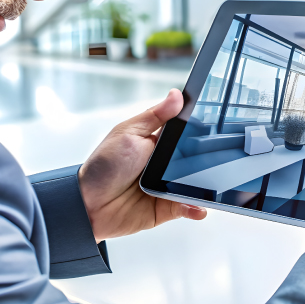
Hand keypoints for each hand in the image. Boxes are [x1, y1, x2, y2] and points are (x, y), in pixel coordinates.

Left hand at [78, 89, 206, 240]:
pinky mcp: (165, 208)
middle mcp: (163, 164)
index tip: (216, 126)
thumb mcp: (129, 133)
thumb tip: (177, 95)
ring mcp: (165, 186)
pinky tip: (198, 206)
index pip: (184, 134)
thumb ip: (155, 116)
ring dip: (202, 186)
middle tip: (217, 158)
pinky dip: (195, 208)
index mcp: (155, 143)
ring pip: (193, 185)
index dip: (198, 130)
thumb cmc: (103, 166)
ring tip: (209, 184)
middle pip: (193, 160)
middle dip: (205, 159)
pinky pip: (186, 207)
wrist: (88, 204)